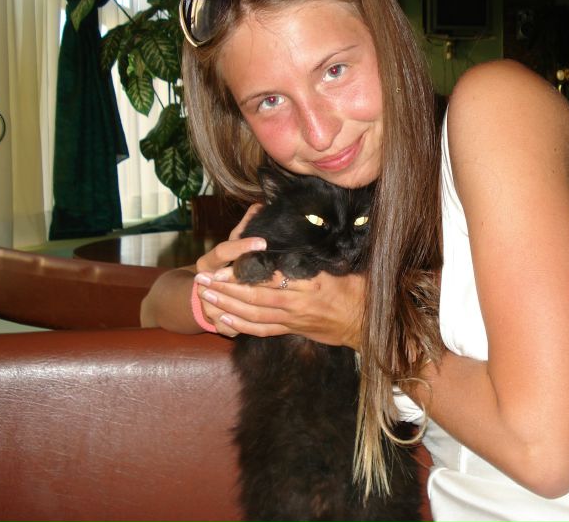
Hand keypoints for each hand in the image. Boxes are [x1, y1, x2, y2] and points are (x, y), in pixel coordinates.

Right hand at [192, 204, 264, 337]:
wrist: (197, 296)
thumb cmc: (222, 266)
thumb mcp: (231, 248)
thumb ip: (243, 228)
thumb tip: (259, 206)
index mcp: (209, 262)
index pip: (224, 251)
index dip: (242, 246)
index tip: (263, 241)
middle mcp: (206, 283)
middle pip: (226, 282)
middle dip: (249, 281)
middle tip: (277, 276)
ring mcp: (209, 304)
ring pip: (228, 307)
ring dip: (249, 307)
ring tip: (279, 300)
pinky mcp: (217, 322)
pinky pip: (231, 326)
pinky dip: (245, 326)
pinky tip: (267, 324)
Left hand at [198, 268, 365, 349]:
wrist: (365, 324)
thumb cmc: (357, 290)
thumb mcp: (341, 267)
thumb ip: (316, 257)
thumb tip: (294, 239)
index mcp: (311, 283)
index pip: (270, 277)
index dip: (244, 272)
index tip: (223, 265)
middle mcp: (299, 303)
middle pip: (255, 296)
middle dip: (226, 289)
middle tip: (203, 280)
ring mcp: (293, 320)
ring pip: (254, 315)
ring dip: (227, 306)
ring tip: (205, 296)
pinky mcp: (292, 330)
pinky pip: (262, 330)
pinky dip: (241, 326)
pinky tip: (223, 320)